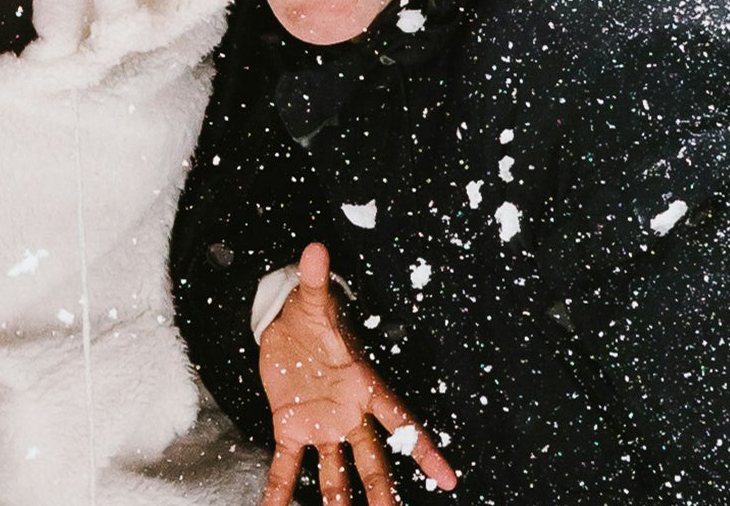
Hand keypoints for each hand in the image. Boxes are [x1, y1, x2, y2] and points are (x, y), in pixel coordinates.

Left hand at [260, 243, 456, 505]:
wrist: (282, 325)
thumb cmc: (308, 315)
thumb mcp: (311, 300)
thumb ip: (315, 280)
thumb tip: (315, 249)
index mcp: (364, 385)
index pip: (400, 421)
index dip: (422, 448)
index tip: (448, 476)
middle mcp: (349, 413)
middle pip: (374, 459)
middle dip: (384, 490)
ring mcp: (322, 424)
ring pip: (337, 471)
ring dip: (340, 501)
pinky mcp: (291, 428)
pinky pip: (288, 465)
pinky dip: (281, 491)